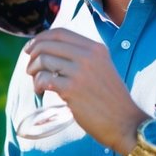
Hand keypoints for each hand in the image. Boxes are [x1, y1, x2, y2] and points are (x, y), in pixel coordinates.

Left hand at [24, 30, 142, 151]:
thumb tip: (51, 53)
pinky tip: (41, 92)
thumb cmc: (111, 100)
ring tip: (36, 83)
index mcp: (96, 48)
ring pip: (43, 60)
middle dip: (32, 55)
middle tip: (30, 69)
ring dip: (33, 72)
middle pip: (47, 44)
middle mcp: (88, 56)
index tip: (31, 48)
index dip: (41, 38)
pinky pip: (43, 79)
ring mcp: (80, 72)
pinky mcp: (72, 89)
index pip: (60, 33)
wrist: (125, 123)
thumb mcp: (102, 69)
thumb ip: (82, 58)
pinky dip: (37, 85)